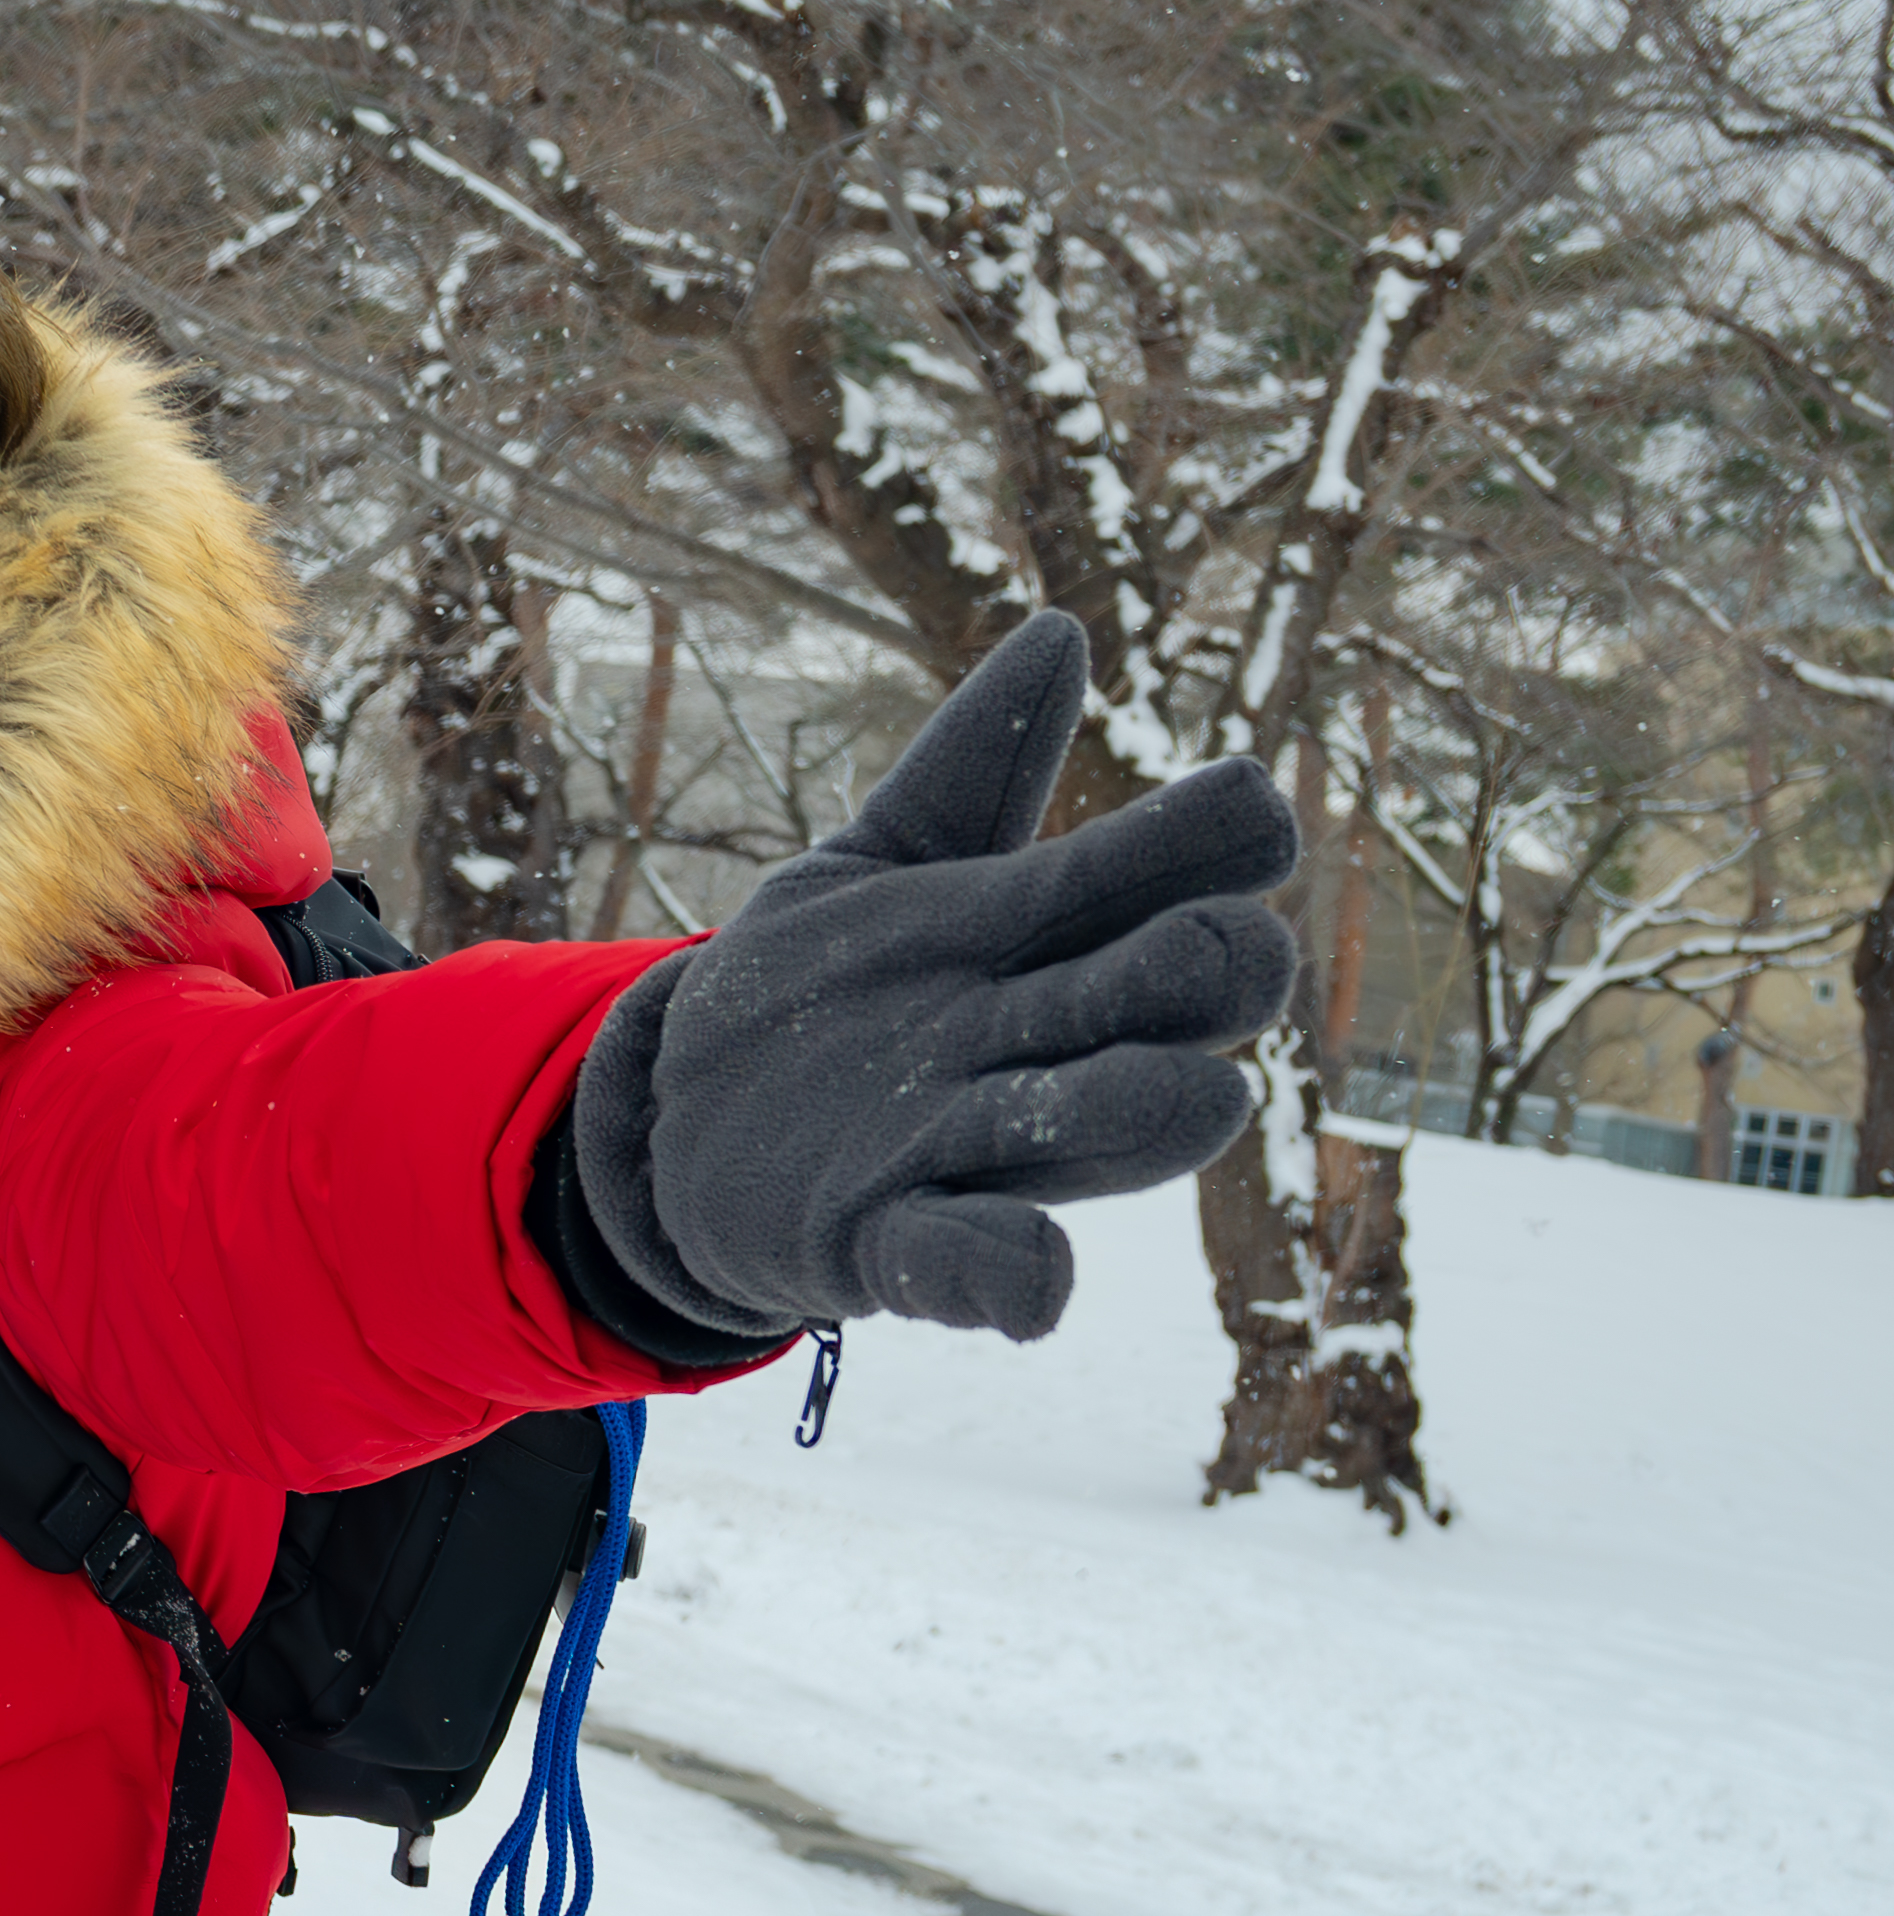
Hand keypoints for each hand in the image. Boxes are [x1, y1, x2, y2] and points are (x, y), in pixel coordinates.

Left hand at [573, 610, 1296, 1342]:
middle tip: (1216, 943)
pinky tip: (1036, 1284)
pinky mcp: (891, 1241)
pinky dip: (1010, 1275)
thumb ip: (969, 766)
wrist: (673, 1114)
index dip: (1219, 845)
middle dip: (1207, 973)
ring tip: (1187, 1093)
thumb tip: (1063, 631)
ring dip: (1143, 1110)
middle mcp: (1045, 1048)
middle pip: (1176, 1004)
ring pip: (1109, 1129)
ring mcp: (976, 1148)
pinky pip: (979, 1265)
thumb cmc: (816, 990)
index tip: (1242, 806)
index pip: (1179, 884)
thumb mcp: (873, 864)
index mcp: (1051, 947)